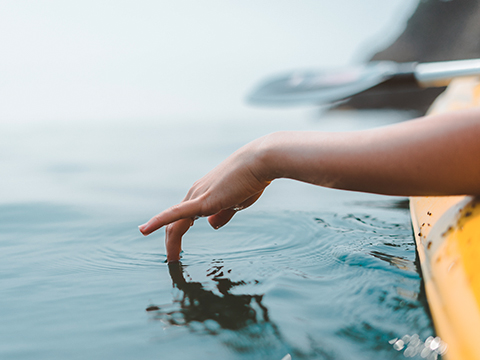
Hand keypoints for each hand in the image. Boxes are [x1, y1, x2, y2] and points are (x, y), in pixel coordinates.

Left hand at [138, 137, 271, 261]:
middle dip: (172, 242)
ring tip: (171, 260)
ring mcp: (197, 196)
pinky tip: (144, 230)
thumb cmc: (251, 180)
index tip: (177, 251)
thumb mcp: (237, 202)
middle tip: (172, 259)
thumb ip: (223, 214)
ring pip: (175, 223)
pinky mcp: (203, 200)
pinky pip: (176, 213)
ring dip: (171, 242)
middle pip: (175, 222)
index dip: (177, 234)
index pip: (183, 217)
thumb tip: (212, 225)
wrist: (259, 163)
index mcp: (203, 194)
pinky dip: (159, 221)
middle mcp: (195, 194)